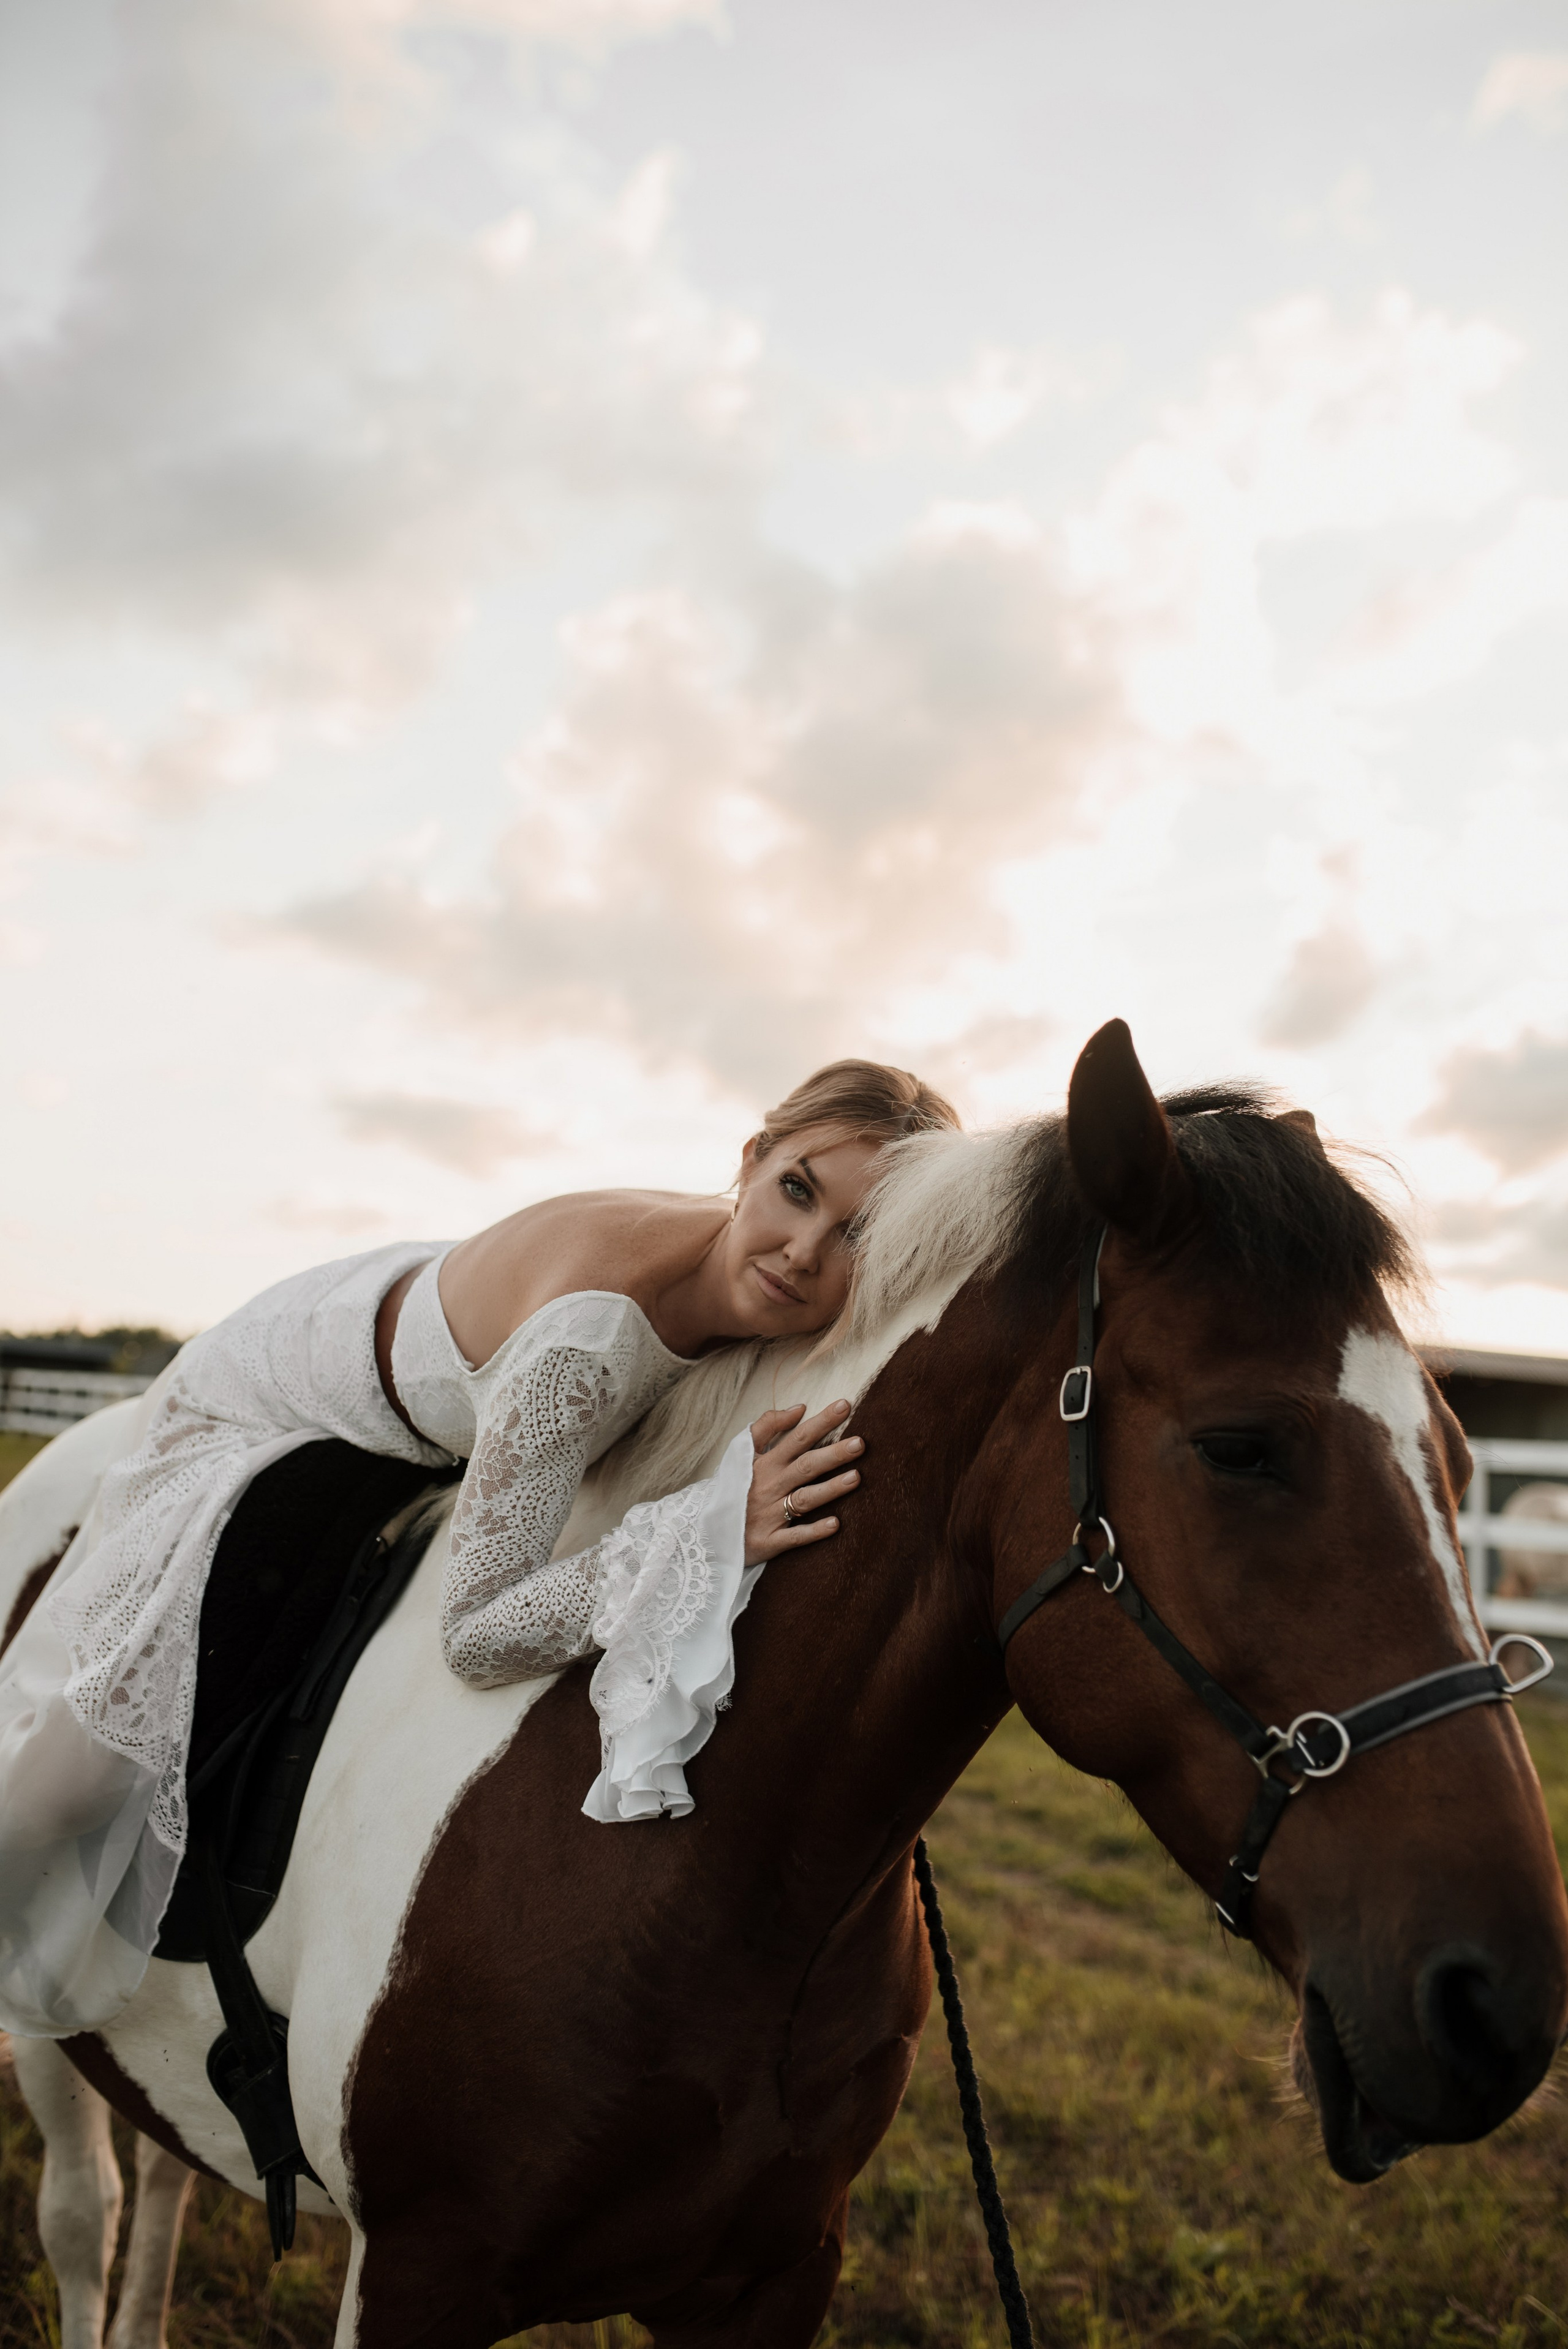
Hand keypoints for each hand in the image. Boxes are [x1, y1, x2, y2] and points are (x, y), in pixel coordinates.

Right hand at [744, 1401, 863, 1565]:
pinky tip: (835, 1524)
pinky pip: (794, 1537)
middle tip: (860, 1443)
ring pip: (804, 1499)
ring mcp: (770, 1514)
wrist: (704, 1529)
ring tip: (856, 1477)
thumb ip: (767, 1426)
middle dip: (833, 1454)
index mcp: (764, 1463)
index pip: (797, 1438)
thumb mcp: (741, 1452)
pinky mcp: (768, 1541)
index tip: (845, 1406)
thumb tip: (799, 1408)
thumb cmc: (731, 1486)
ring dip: (829, 1489)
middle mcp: (770, 1486)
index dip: (821, 1422)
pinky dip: (813, 1531)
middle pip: (805, 1467)